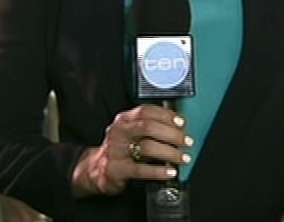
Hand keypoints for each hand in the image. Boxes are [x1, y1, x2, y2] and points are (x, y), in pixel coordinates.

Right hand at [71, 105, 190, 197]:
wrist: (96, 169)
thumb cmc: (121, 148)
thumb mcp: (131, 132)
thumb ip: (150, 126)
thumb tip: (178, 126)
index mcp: (124, 119)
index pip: (147, 111)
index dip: (167, 115)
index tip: (181, 123)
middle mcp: (119, 132)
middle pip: (148, 127)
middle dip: (172, 134)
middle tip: (186, 142)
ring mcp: (116, 150)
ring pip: (147, 147)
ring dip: (170, 153)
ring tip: (182, 158)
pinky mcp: (116, 169)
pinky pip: (141, 170)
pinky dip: (159, 171)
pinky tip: (170, 172)